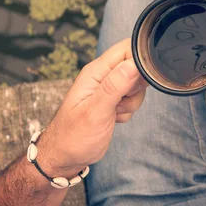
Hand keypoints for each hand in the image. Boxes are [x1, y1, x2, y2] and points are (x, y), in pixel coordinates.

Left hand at [36, 39, 147, 176]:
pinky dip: (127, 111)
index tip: (140, 80)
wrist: (65, 156)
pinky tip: (114, 118)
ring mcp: (107, 88)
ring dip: (132, 101)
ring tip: (114, 112)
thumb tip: (133, 64)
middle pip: (135, 66)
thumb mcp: (95, 111)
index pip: (125, 49)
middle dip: (137, 85)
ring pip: (136, 84)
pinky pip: (131, 99)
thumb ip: (114, 86)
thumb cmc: (72, 136)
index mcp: (95, 71)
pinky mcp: (112, 101)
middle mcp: (101, 76)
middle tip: (121, 101)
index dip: (139, 60)